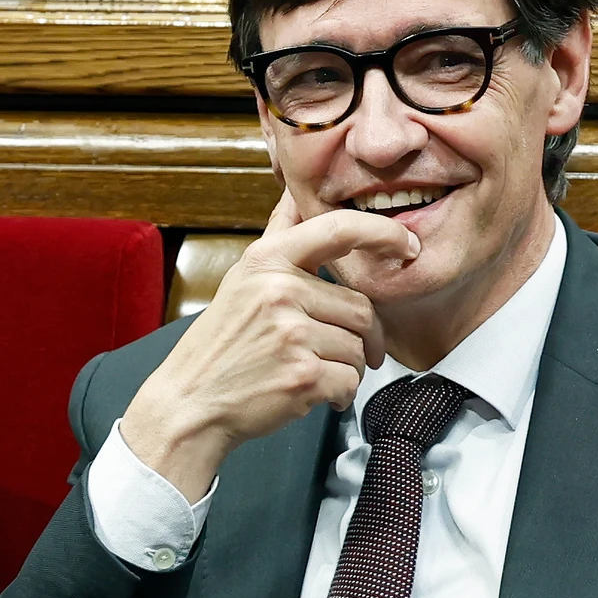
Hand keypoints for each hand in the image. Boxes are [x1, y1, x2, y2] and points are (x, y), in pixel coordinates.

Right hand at [120, 193, 418, 501]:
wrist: (190, 404)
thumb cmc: (221, 345)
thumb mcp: (241, 279)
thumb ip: (277, 237)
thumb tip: (294, 193)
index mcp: (267, 261)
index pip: (340, 229)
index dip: (383, 233)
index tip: (407, 245)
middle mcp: (280, 291)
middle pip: (361, 307)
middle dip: (360, 337)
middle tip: (338, 352)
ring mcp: (292, 334)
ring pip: (358, 348)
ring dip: (346, 367)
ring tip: (312, 372)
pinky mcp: (303, 375)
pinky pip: (350, 381)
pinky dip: (339, 394)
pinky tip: (311, 393)